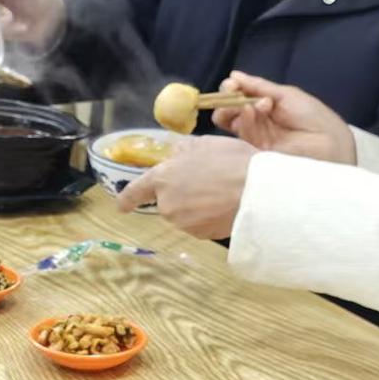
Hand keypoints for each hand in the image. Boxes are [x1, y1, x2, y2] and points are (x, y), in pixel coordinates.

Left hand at [117, 136, 256, 239]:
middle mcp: (167, 204)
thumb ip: (183, 151)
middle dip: (181, 194)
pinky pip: (200, 225)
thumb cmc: (230, 161)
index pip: (136, 191)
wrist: (257, 191)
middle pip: (167, 201)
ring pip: (184, 214)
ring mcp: (184, 223)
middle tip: (206, 182)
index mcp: (162, 178)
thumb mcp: (204, 144)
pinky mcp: (201, 235)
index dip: (127, 198)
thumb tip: (175, 156)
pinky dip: (208, 218)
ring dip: (195, 206)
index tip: (121, 205)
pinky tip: (225, 206)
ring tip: (220, 192)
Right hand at [212, 71, 355, 164]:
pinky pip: (242, 135)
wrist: (328, 144)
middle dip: (227, 99)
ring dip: (238, 107)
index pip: (240, 97)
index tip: (231, 84)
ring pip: (232, 122)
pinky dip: (244, 120)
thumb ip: (258, 86)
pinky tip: (253, 111)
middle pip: (230, 110)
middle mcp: (258, 121)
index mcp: (266, 106)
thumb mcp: (286, 95)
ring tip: (253, 103)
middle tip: (231, 91)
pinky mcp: (255, 153)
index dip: (232, 90)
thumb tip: (233, 75)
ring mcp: (255, 138)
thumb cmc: (312, 116)